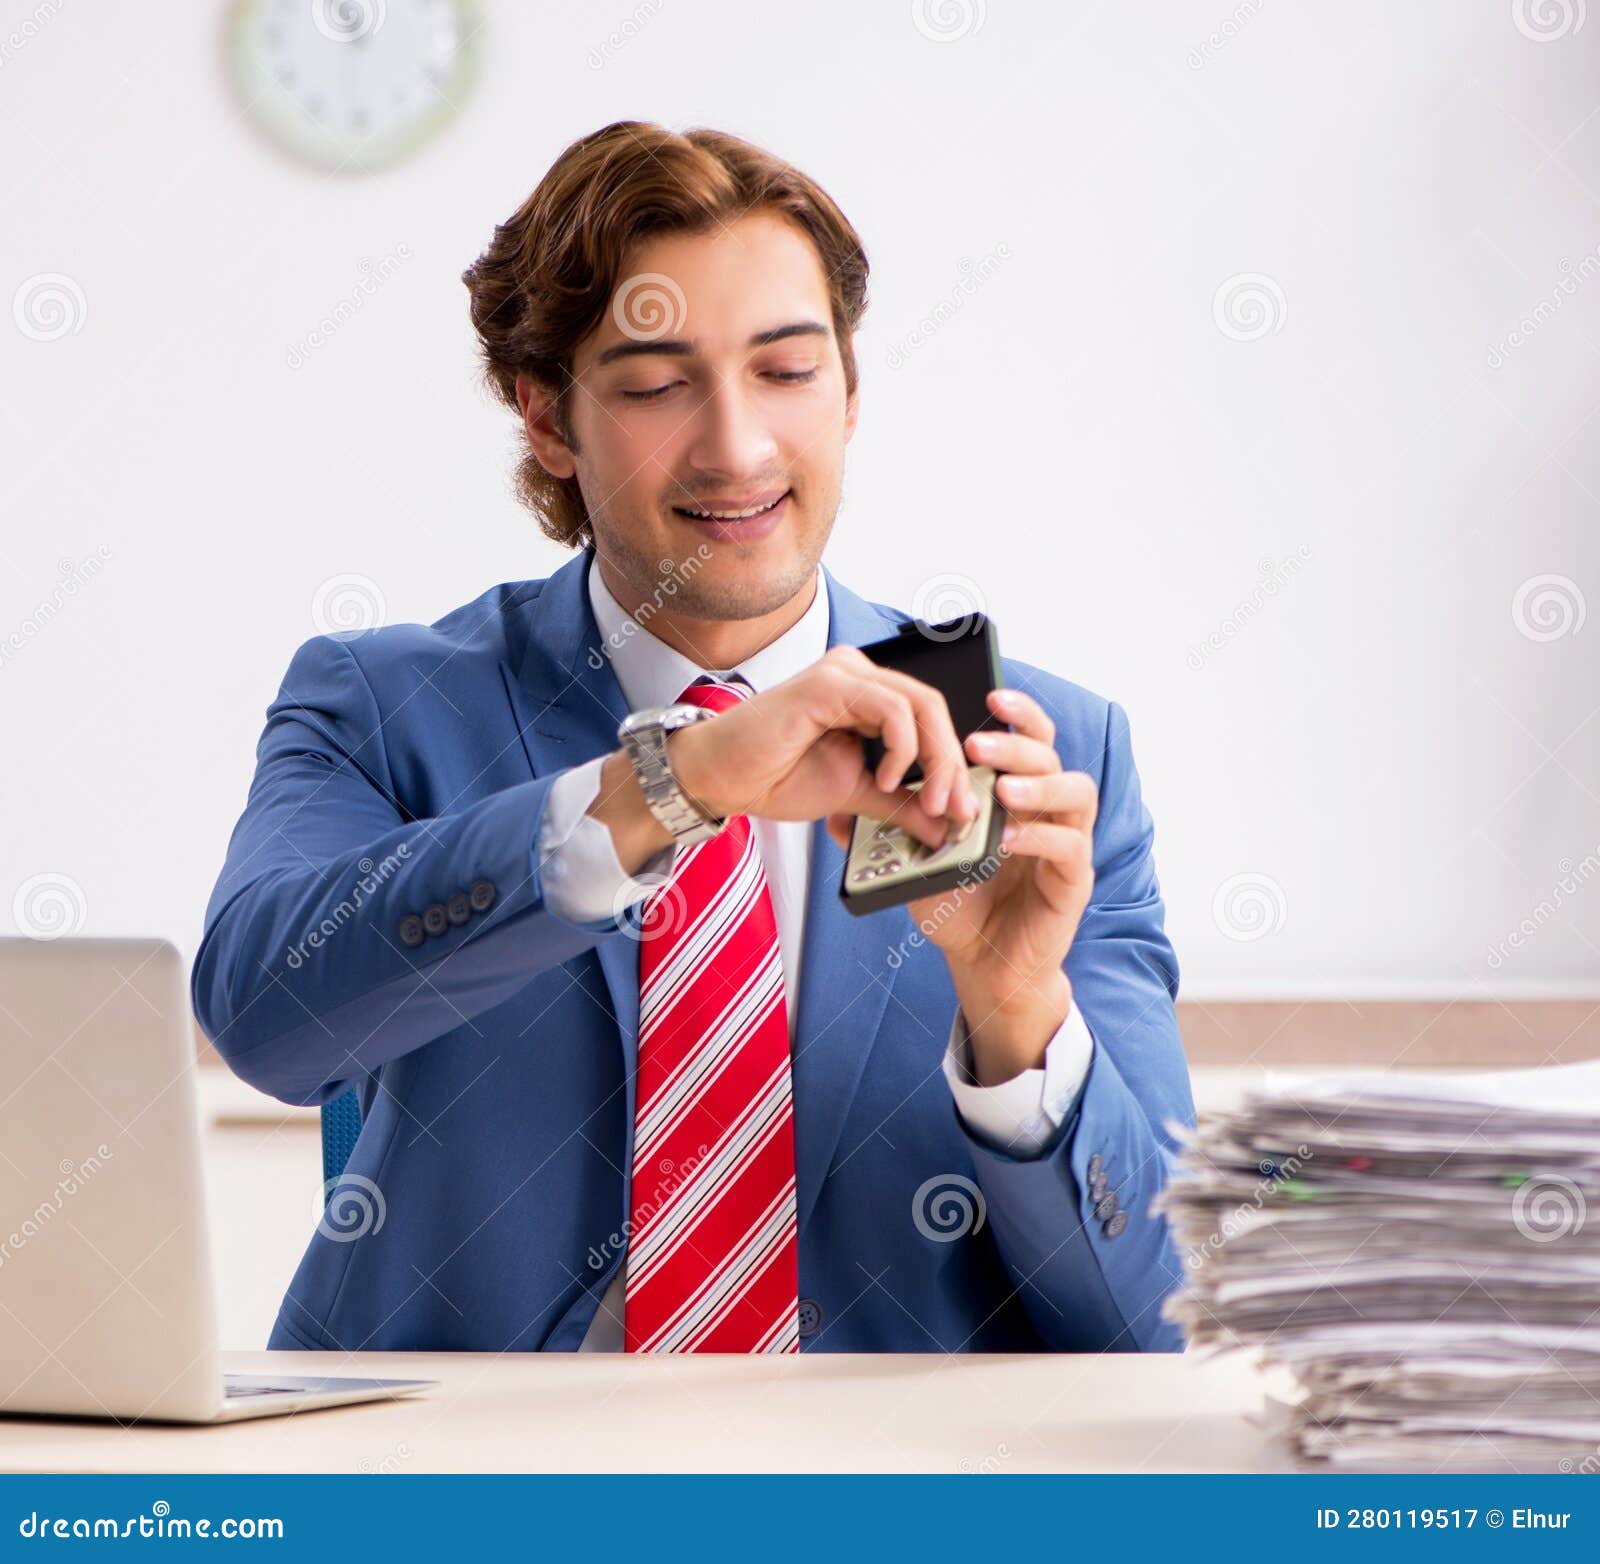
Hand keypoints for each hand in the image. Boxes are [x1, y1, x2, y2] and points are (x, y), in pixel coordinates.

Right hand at [668, 644, 978, 849]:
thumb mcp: (853, 794)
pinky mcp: (829, 683)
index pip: (929, 717)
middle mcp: (858, 673)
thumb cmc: (773, 775)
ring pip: (920, 705)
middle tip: (955, 811)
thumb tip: (943, 825)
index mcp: (866, 693)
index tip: (962, 812)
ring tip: (927, 803)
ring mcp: (844, 672)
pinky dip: (901, 749)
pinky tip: (886, 779)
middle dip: (951, 765)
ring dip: (934, 761)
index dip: (952, 764)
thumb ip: (898, 804)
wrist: (719, 777)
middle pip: (933, 707)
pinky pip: (892, 709)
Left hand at [826, 686, 1097, 1086]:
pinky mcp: (1074, 881)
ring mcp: (1066, 843)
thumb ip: (893, 831)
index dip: (1017, 712)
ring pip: (1076, 791)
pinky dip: (1039, 837)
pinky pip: (1070, 846)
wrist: (984, 964)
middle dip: (1015, 742)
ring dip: (1038, 783)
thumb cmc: (959, 905)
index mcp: (1016, 793)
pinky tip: (1007, 838)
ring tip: (1000, 788)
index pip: (1028, 737)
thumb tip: (839, 813)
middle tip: (975, 744)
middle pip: (1051, 754)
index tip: (988, 694)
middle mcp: (1047, 810)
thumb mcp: (919, 860)